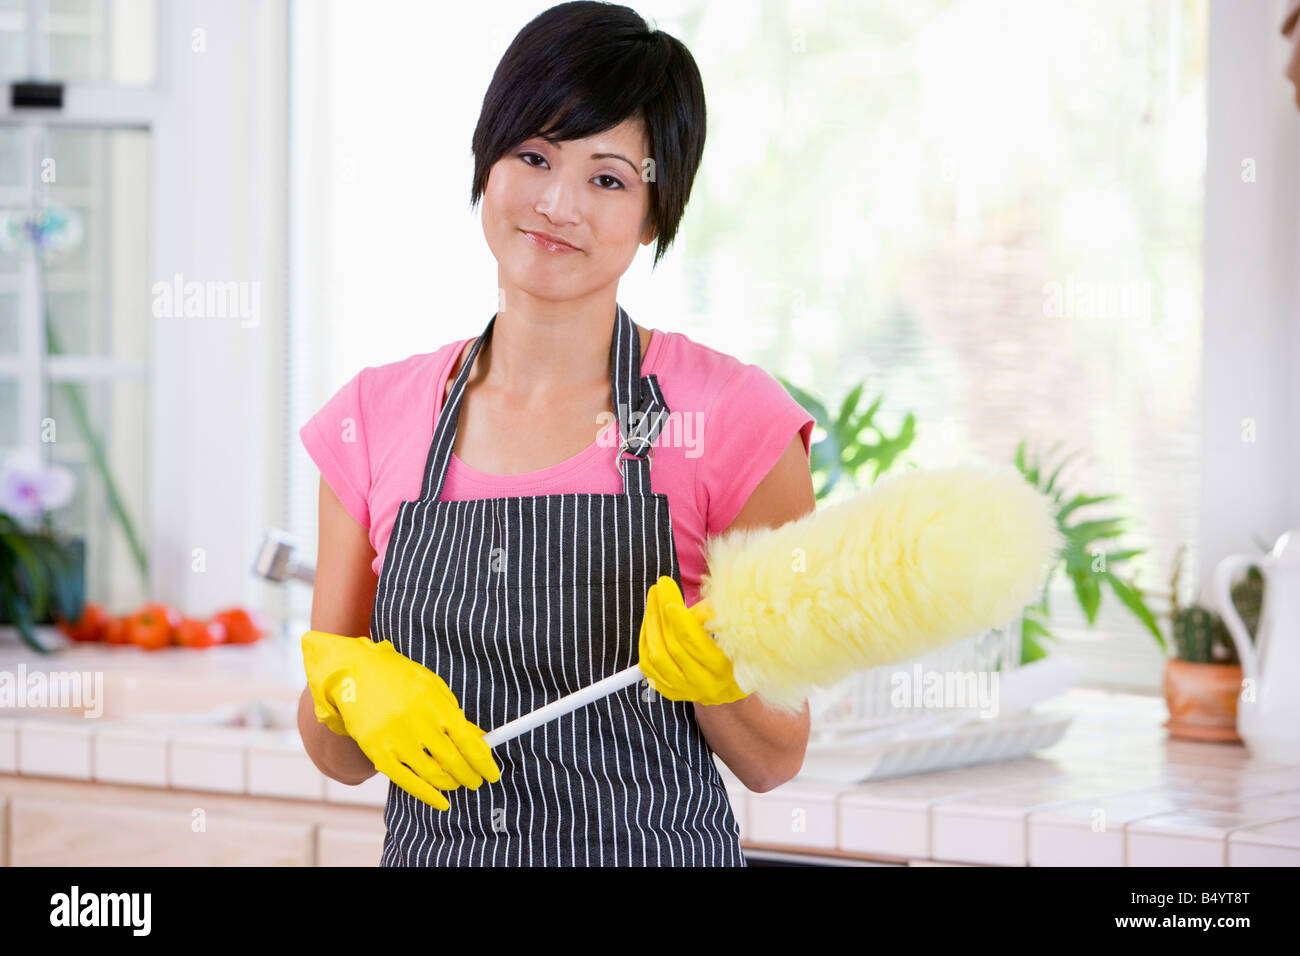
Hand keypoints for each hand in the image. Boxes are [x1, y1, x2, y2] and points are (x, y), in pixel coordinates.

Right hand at [301, 631, 501, 810]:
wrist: (354, 673)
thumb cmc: (399, 679)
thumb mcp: (433, 688)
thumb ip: (455, 715)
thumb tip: (480, 741)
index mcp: (435, 704)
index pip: (468, 741)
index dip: (484, 762)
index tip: (492, 773)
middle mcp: (417, 723)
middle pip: (453, 761)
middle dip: (470, 776)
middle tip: (477, 781)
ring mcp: (396, 740)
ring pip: (433, 775)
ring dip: (451, 784)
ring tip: (458, 783)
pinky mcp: (378, 753)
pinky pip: (407, 782)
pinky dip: (428, 796)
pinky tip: (441, 801)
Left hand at [638, 576, 746, 705]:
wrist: (733, 685)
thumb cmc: (737, 650)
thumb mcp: (733, 633)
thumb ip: (714, 617)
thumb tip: (692, 602)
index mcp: (722, 669)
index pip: (692, 641)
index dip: (679, 617)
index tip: (670, 593)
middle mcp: (702, 683)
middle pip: (672, 644)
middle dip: (662, 611)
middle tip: (659, 587)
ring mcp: (684, 689)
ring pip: (656, 654)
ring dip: (651, 622)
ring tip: (654, 599)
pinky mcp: (669, 690)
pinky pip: (648, 664)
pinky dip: (646, 639)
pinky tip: (650, 620)